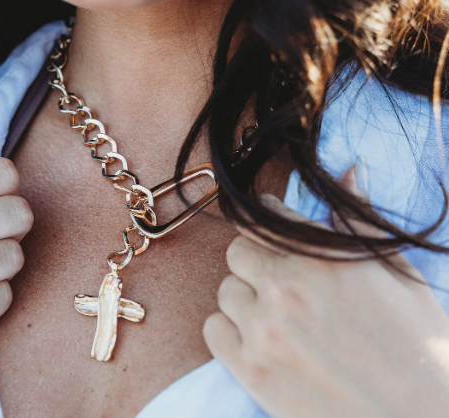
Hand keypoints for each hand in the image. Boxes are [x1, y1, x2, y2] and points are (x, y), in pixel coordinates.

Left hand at [204, 166, 448, 417]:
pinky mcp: (249, 369)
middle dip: (255, 261)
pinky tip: (259, 342)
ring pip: (225, 291)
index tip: (274, 235)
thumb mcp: (400, 276)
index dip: (270, 224)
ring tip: (277, 319)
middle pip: (237, 252)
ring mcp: (263, 329)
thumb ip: (359, 222)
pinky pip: (213, 330)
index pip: (266, 218)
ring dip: (245, 299)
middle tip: (278, 281)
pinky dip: (229, 332)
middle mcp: (286, 286)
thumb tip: (350, 170)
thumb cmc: (419, 350)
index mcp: (323, 257)